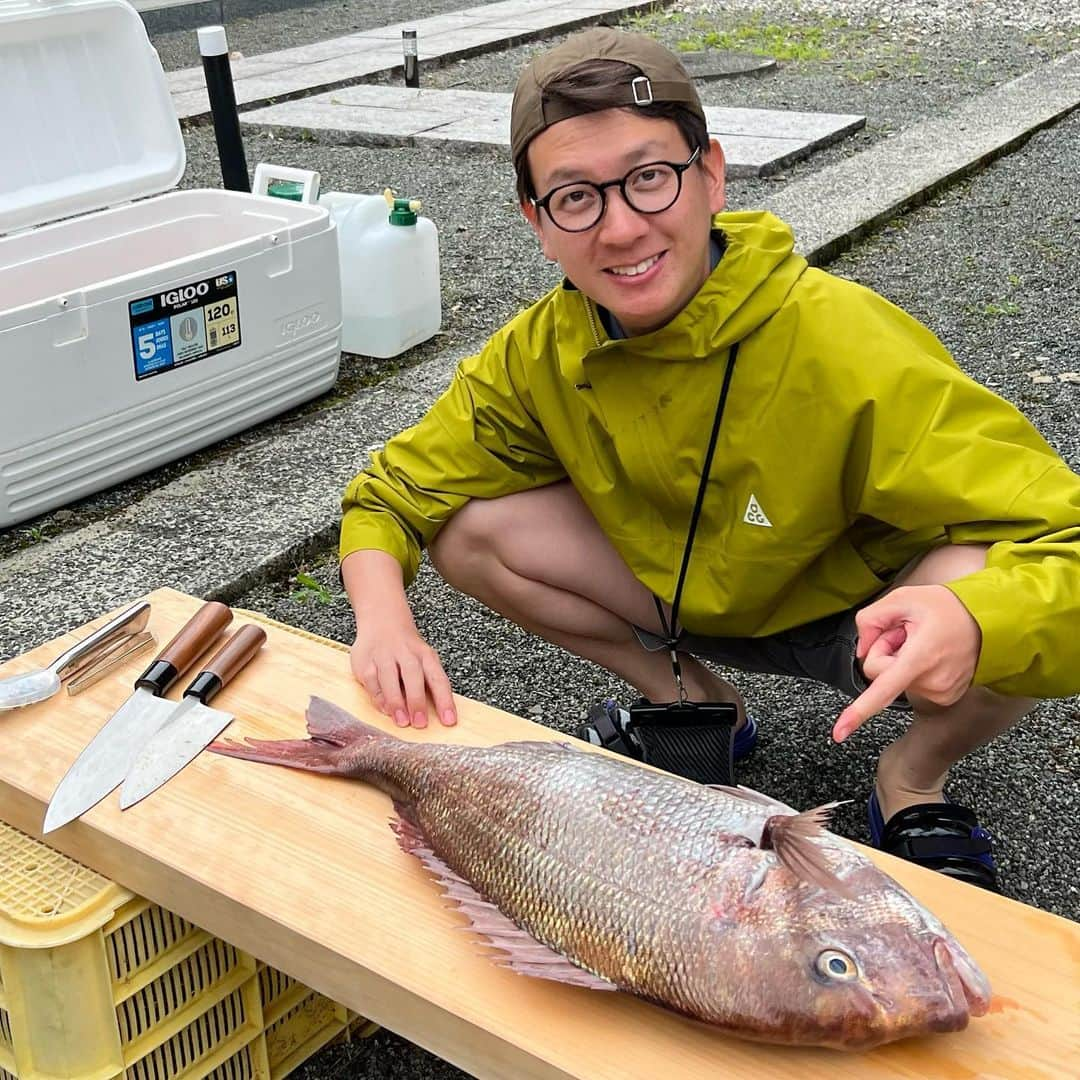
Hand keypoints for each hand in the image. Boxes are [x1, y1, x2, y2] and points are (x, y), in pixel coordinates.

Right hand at [351, 616, 456, 729]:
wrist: (382, 620)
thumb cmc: (407, 650)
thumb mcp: (423, 660)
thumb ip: (428, 684)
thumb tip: (435, 714)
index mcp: (425, 655)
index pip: (438, 678)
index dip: (445, 701)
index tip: (449, 721)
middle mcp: (406, 653)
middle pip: (413, 675)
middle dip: (417, 700)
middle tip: (420, 723)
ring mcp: (384, 655)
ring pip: (390, 678)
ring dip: (396, 701)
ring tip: (401, 721)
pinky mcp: (365, 660)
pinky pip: (371, 680)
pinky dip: (378, 697)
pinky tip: (384, 709)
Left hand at [832, 584, 980, 742]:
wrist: (992, 621)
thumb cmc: (948, 607)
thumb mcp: (903, 598)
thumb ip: (870, 620)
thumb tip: (861, 650)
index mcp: (920, 658)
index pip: (882, 689)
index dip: (858, 712)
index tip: (839, 734)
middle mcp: (932, 682)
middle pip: (879, 674)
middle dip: (884, 651)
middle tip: (906, 632)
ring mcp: (941, 693)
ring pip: (895, 680)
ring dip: (900, 659)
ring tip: (924, 641)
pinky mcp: (945, 697)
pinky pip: (911, 684)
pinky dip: (914, 668)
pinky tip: (932, 652)